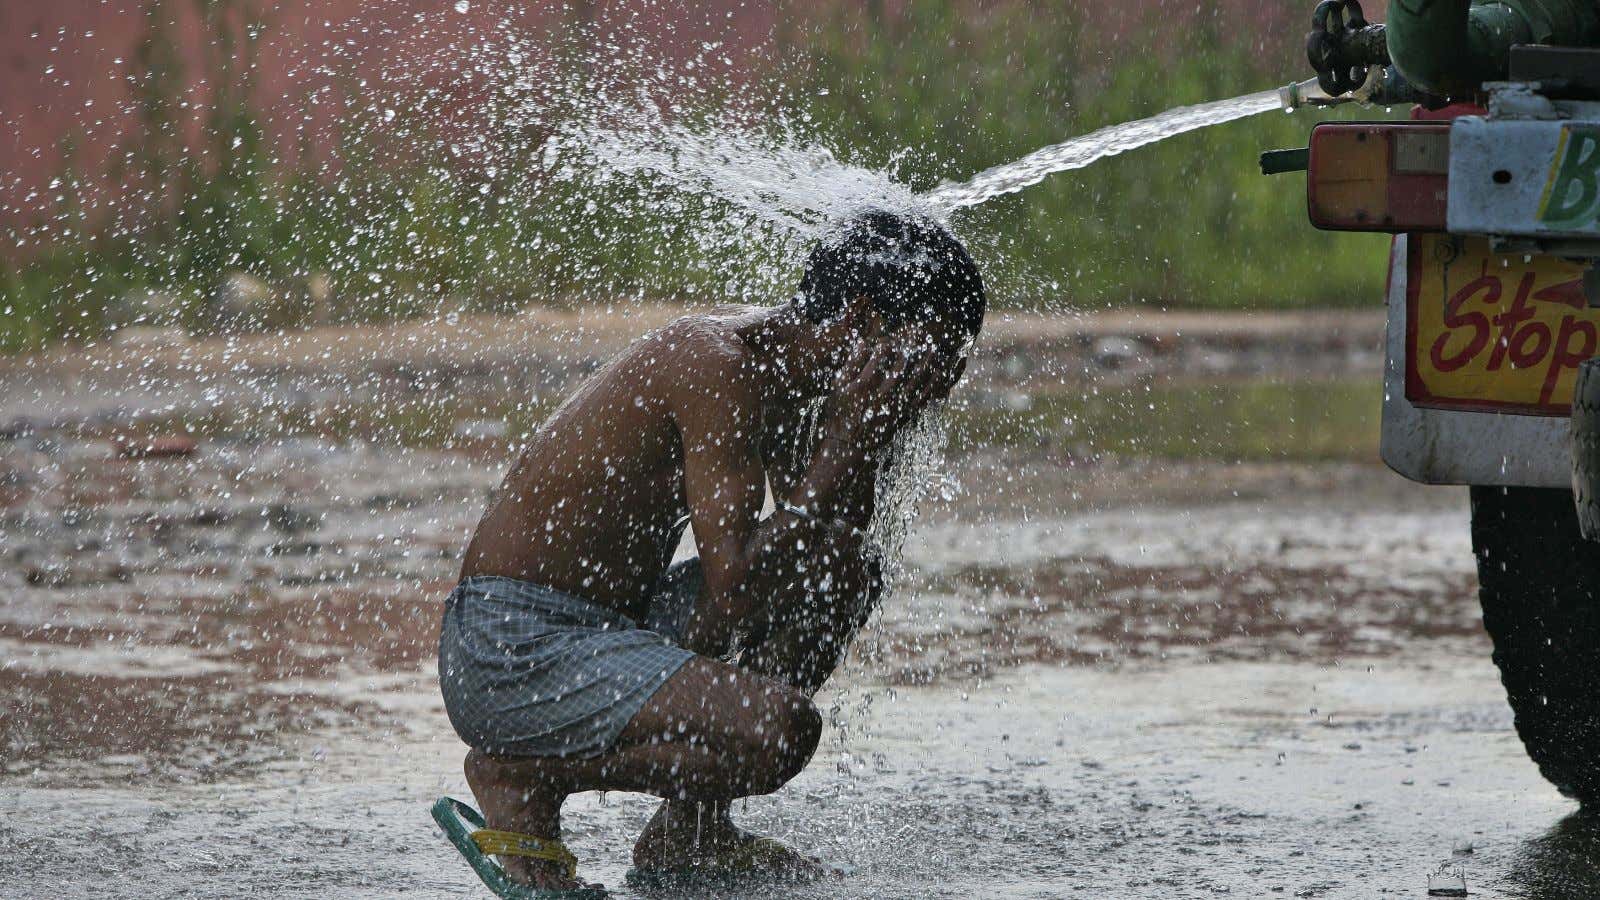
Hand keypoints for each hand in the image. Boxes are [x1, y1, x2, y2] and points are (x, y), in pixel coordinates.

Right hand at [823, 333, 961, 451]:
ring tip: (936, 350)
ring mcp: (896, 405)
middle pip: (904, 365)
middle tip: (922, 334)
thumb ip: (851, 364)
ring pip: (918, 380)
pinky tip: (941, 374)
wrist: (848, 445)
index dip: (889, 343)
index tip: (892, 338)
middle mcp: (884, 393)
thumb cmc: (840, 414)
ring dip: (928, 363)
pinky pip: (923, 398)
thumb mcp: (838, 387)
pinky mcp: (905, 415)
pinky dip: (934, 385)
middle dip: (913, 348)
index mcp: (866, 384)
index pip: (882, 355)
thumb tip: (863, 342)